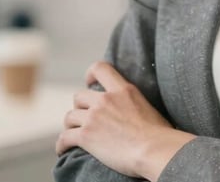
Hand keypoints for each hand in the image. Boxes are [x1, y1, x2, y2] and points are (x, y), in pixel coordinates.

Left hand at [55, 61, 194, 181]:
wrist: (153, 149)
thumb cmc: (158, 134)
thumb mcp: (147, 107)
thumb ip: (134, 103)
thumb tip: (136, 112)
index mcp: (123, 89)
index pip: (100, 68)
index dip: (90, 74)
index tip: (90, 83)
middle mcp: (106, 99)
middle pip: (79, 96)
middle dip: (79, 107)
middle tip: (84, 118)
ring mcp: (94, 116)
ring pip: (69, 117)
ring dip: (70, 126)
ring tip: (73, 135)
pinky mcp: (86, 135)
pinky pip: (64, 138)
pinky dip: (61, 145)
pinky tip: (63, 150)